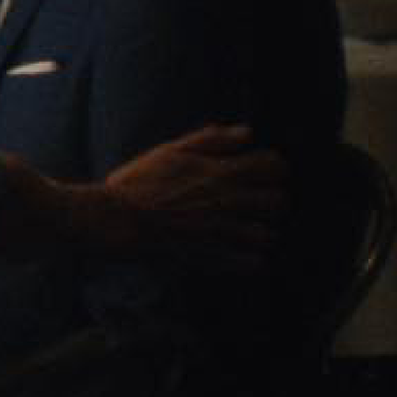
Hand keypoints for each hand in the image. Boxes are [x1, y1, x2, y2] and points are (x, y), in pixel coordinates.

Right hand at [91, 123, 284, 266]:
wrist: (116, 221)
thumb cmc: (138, 183)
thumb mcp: (170, 151)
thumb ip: (211, 140)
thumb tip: (247, 132)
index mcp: (221, 172)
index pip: (275, 166)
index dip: (272, 169)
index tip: (259, 175)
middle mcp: (230, 201)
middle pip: (280, 201)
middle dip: (271, 202)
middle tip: (253, 205)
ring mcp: (224, 232)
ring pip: (269, 235)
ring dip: (260, 233)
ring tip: (243, 232)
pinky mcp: (216, 258)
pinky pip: (254, 264)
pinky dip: (250, 260)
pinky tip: (236, 254)